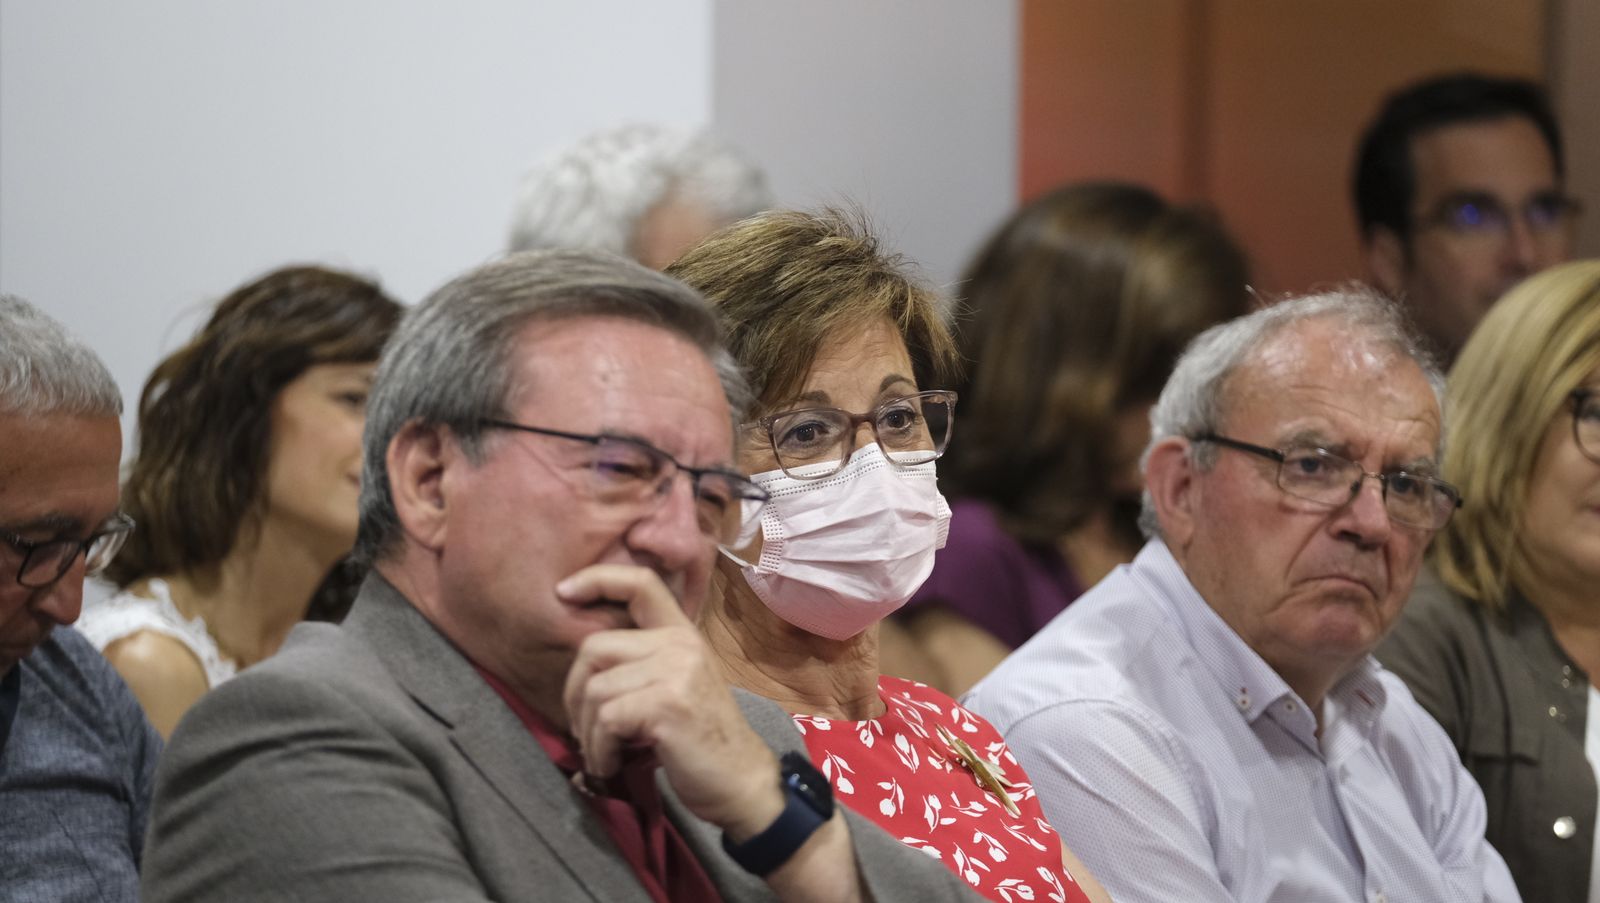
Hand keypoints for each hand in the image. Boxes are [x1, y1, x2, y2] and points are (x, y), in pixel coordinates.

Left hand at [560, 564, 784, 837]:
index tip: (563, 591)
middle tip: (586, 729)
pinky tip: (612, 764)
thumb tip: (582, 666)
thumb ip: (642, 662)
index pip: (640, 582)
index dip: (597, 579)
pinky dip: (599, 750)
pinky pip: (606, 719)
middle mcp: (680, 643)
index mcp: (681, 633)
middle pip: (594, 648)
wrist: (740, 782)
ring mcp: (676, 671)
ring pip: (594, 689)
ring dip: (588, 731)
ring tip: (603, 754)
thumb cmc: (700, 740)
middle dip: (574, 693)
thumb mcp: (676, 685)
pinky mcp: (667, 704)